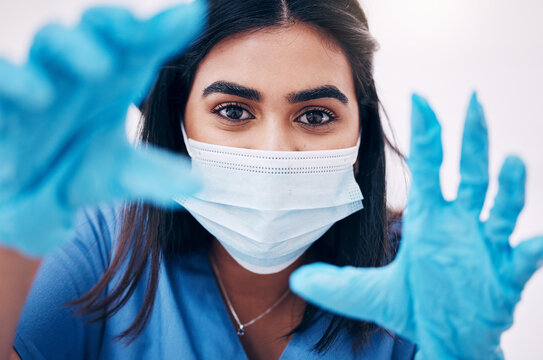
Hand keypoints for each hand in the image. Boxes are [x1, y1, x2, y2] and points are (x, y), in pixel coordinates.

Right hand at [0, 0, 206, 255]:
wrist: (31, 196)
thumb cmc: (79, 166)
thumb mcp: (121, 172)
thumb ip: (156, 174)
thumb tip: (198, 182)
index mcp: (114, 82)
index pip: (139, 45)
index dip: (163, 29)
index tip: (191, 17)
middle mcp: (78, 73)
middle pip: (95, 30)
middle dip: (114, 25)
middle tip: (137, 30)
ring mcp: (40, 82)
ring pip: (51, 41)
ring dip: (74, 47)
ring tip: (100, 69)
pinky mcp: (3, 103)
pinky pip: (1, 76)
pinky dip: (15, 80)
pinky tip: (40, 99)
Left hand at [290, 93, 542, 358]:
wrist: (446, 337)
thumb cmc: (416, 305)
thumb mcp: (369, 294)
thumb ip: (337, 285)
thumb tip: (296, 280)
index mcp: (429, 219)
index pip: (427, 168)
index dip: (425, 135)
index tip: (420, 98)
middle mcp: (459, 225)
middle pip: (469, 174)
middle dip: (472, 140)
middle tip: (473, 102)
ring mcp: (484, 247)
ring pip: (501, 207)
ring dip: (508, 185)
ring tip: (510, 160)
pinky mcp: (503, 276)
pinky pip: (521, 258)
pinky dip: (530, 249)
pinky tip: (535, 240)